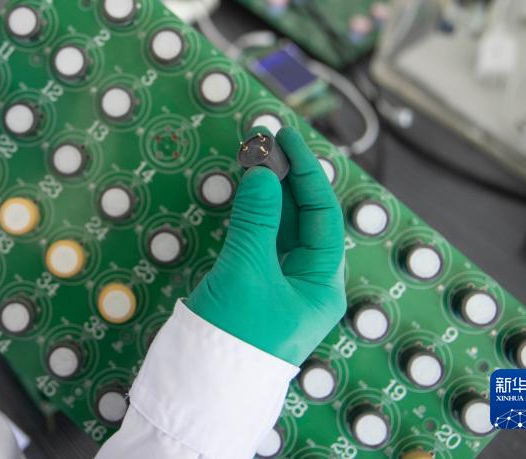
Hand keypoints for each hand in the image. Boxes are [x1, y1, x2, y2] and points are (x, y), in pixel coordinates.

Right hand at [186, 126, 345, 365]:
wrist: (203, 387)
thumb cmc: (235, 335)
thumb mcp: (247, 272)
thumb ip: (256, 219)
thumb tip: (262, 172)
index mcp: (321, 283)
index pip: (322, 215)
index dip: (305, 171)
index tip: (285, 137)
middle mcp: (307, 282)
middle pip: (304, 219)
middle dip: (287, 178)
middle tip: (265, 142)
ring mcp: (279, 286)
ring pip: (280, 228)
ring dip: (269, 193)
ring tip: (253, 158)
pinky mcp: (253, 289)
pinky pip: (261, 242)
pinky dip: (253, 215)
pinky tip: (244, 193)